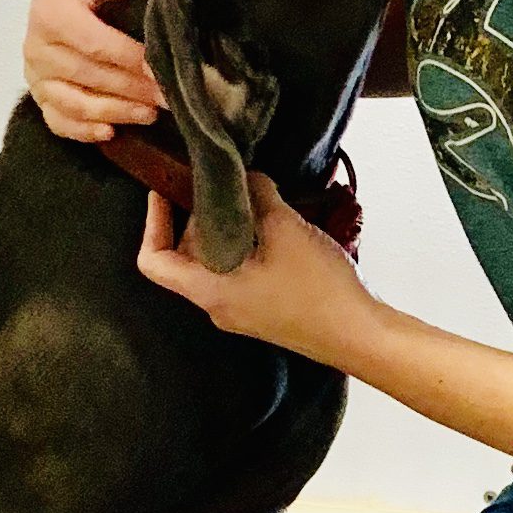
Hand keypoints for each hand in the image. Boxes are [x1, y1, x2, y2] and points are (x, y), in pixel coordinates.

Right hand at [23, 0, 167, 140]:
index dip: (129, 58)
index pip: (94, 42)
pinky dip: (85, 131)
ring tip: (151, 113)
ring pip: (77, 103)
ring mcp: (36, 77)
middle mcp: (37, 47)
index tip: (161, 69)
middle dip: (133, 88)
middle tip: (170, 96)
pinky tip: (112, 131)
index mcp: (50, 11)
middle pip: (89, 75)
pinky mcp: (40, 98)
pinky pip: (60, 122)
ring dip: (117, 111)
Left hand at [135, 173, 378, 364]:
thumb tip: (246, 178)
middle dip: (199, 217)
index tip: (164, 190)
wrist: (360, 335)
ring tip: (253, 199)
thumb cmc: (318, 288)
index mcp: (209, 290)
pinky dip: (248, 244)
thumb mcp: (285, 229)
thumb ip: (258, 196)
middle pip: (187, 255)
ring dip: (229, 228)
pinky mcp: (265, 309)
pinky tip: (275, 223)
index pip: (154, 261)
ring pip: (217, 262)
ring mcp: (241, 311)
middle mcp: (217, 305)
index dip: (152, 223)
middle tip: (221, 184)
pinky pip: (241, 271)